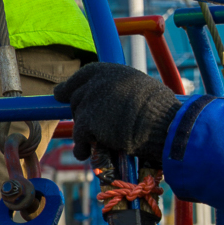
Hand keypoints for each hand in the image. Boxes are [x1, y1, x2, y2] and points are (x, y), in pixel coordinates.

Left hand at [53, 62, 181, 165]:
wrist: (163, 124)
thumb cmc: (160, 110)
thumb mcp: (140, 89)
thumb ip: (120, 90)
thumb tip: (113, 100)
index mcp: (110, 71)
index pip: (83, 75)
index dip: (70, 86)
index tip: (60, 94)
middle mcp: (96, 82)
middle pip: (76, 99)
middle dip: (81, 113)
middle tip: (91, 127)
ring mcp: (90, 102)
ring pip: (78, 119)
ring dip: (84, 132)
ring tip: (94, 142)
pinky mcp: (88, 122)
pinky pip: (79, 138)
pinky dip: (82, 148)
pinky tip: (84, 153)